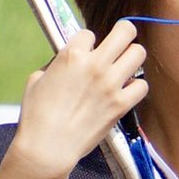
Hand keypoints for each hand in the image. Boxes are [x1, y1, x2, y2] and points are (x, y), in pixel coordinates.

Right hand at [2, 21, 146, 178]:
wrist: (48, 147)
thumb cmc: (36, 115)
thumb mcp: (36, 79)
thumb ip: (56, 64)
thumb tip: (67, 61)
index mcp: (71, 55)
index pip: (89, 33)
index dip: (87, 43)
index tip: (85, 55)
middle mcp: (94, 65)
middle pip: (125, 31)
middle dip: (123, 34)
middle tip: (119, 45)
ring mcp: (110, 84)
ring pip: (139, 53)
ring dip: (132, 58)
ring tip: (124, 68)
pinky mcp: (120, 105)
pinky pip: (142, 85)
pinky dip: (136, 87)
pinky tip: (125, 92)